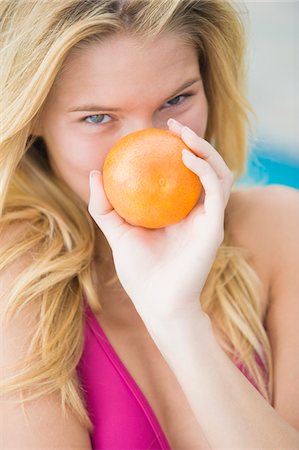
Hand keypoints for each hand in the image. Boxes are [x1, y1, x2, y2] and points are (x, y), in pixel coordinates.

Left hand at [88, 119, 233, 322]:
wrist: (157, 302)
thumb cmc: (138, 271)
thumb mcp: (116, 232)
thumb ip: (104, 205)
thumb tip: (94, 172)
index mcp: (181, 212)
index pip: (186, 174)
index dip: (179, 149)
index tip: (161, 131)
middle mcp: (199, 212)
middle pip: (207, 168)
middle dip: (196, 141)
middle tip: (175, 125)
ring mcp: (210, 218)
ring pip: (220, 173)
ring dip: (206, 150)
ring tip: (184, 135)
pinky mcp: (215, 226)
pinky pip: (216, 190)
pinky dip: (204, 170)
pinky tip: (185, 158)